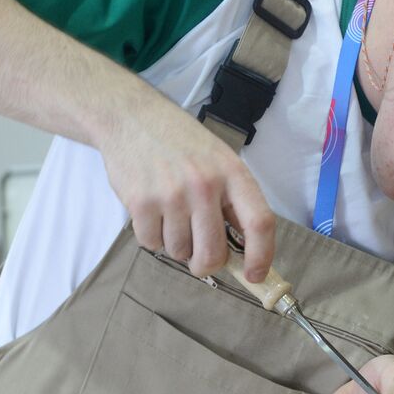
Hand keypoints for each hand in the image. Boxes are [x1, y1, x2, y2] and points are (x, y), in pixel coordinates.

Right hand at [99, 94, 275, 281]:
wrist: (132, 118)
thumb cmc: (180, 143)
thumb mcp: (219, 160)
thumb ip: (233, 202)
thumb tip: (246, 252)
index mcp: (233, 173)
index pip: (259, 223)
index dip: (261, 256)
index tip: (254, 275)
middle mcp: (204, 185)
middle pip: (214, 253)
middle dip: (207, 264)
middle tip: (200, 257)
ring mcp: (171, 195)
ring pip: (180, 252)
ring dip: (176, 245)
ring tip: (171, 215)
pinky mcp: (141, 203)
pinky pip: (152, 244)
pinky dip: (152, 236)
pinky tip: (152, 210)